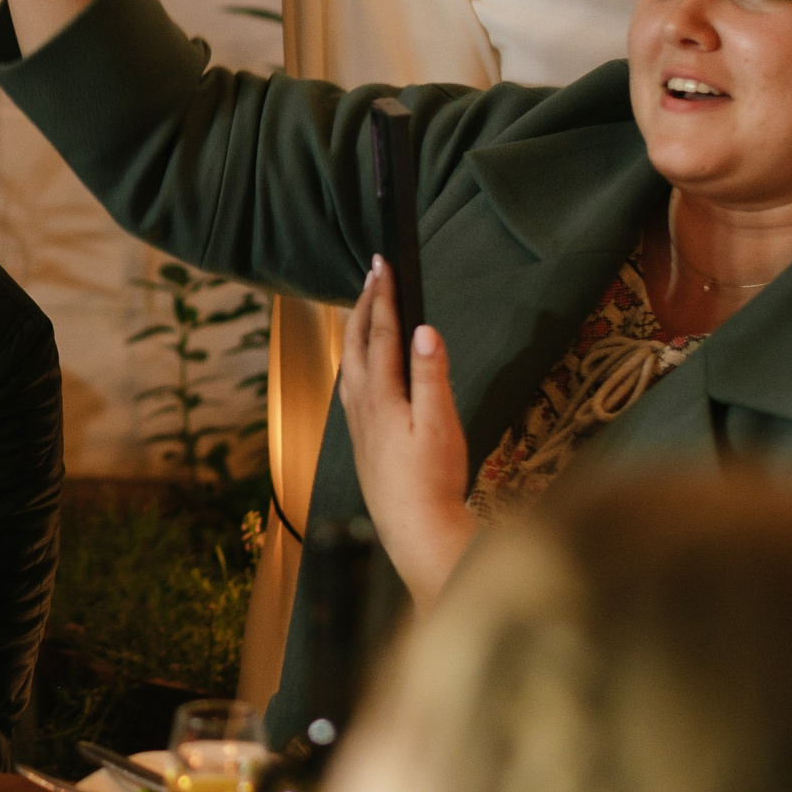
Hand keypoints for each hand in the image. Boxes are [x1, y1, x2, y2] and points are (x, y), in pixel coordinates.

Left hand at [338, 257, 476, 605]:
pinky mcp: (361, 435)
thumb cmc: (431, 479)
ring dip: (357, 328)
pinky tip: (363, 365)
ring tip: (364, 307)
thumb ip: (432, 376)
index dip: (383, 295)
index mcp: (381, 393)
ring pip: (350, 360)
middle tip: (373, 273)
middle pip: (357, 340)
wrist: (412, 527)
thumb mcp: (440, 424)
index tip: (383, 264)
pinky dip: (357, 357)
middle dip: (364, 303)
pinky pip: (352, 382)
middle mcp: (361, 402)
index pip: (380, 331)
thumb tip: (424, 330)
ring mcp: (357, 419)